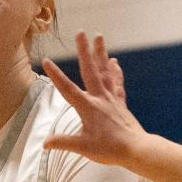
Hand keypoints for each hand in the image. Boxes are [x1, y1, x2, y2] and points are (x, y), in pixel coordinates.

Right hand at [42, 31, 148, 166]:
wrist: (136, 149)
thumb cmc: (110, 149)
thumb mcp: (83, 147)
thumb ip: (63, 142)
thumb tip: (45, 143)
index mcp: (88, 107)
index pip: (67, 89)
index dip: (56, 75)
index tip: (46, 60)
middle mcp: (100, 98)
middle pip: (90, 70)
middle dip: (84, 51)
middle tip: (80, 32)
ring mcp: (111, 99)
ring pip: (105, 72)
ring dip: (101, 54)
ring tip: (99, 37)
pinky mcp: (120, 103)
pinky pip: (117, 83)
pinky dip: (115, 72)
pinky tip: (114, 62)